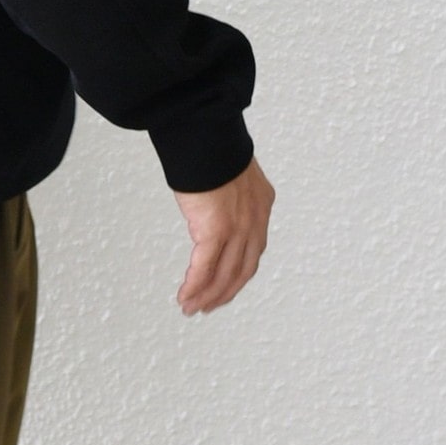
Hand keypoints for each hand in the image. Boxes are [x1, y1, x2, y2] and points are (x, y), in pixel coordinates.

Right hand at [173, 154, 274, 316]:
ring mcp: (238, 228)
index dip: (239, 272)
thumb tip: (209, 193)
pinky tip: (185, 297)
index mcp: (260, 204)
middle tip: (209, 305)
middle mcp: (254, 220)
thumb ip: (224, 189)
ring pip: (226, 275)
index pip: (253, 249)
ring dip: (208, 296)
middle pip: (243, 269)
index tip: (226, 284)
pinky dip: (195, 286)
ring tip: (192, 308)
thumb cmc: (211, 144)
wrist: (207, 136)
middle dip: (225, 292)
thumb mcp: (226, 170)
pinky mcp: (216, 231)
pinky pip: (205, 268)